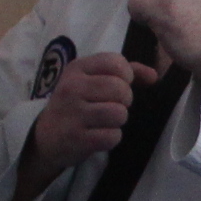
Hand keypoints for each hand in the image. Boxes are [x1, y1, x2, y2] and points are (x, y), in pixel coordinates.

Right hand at [33, 52, 156, 165]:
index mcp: (77, 68)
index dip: (126, 75)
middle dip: (124, 100)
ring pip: (119, 113)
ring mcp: (72, 114)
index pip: (116, 62)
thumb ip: (125, 72)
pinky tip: (98, 135)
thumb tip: (154, 76)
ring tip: (105, 121)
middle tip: (111, 105)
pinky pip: (112, 136)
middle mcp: (71, 88)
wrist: (46, 136)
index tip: (118, 84)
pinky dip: (111, 138)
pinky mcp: (76, 138)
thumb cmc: (77, 103)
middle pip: (121, 89)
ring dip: (118, 120)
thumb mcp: (93, 80)